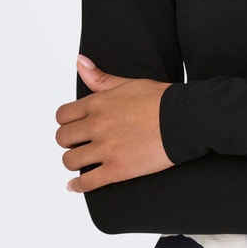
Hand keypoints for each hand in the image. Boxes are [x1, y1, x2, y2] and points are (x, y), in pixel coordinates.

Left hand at [55, 55, 172, 192]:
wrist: (184, 119)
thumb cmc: (160, 100)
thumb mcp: (127, 83)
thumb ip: (99, 77)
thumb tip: (79, 61)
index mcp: (98, 103)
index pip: (63, 115)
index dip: (66, 122)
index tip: (74, 126)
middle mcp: (97, 125)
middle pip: (62, 138)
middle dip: (69, 141)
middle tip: (79, 144)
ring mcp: (106, 148)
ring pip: (70, 161)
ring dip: (73, 162)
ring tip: (81, 162)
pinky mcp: (117, 169)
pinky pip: (86, 182)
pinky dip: (76, 186)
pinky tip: (74, 185)